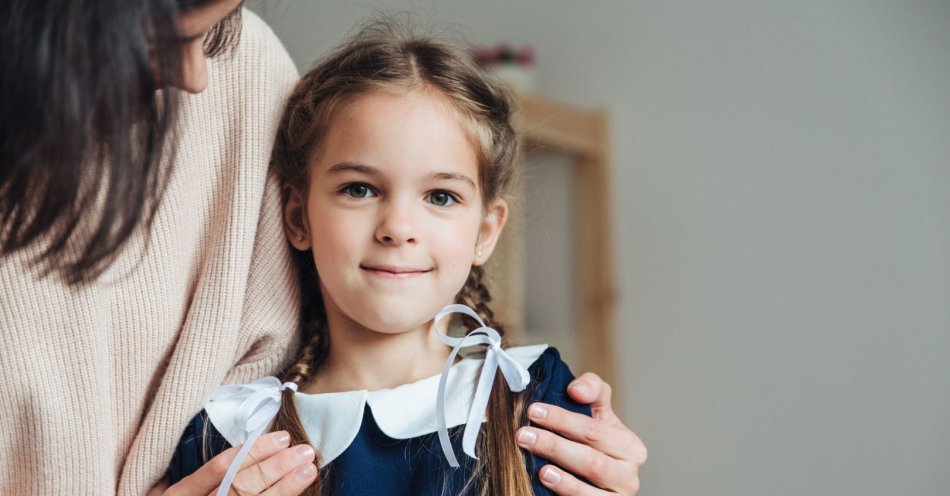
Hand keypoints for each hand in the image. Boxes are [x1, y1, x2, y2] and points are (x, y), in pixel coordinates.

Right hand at [147, 431, 316, 495]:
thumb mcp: (161, 493)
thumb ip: (190, 478)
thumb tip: (231, 453)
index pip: (218, 470)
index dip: (252, 453)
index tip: (281, 438)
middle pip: (240, 489)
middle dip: (275, 468)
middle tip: (304, 450)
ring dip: (283, 489)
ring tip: (308, 470)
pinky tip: (297, 495)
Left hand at [516, 373, 646, 494]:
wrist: (595, 481)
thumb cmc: (593, 442)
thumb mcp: (598, 413)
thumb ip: (592, 390)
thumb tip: (576, 390)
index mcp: (631, 447)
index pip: (595, 431)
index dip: (564, 419)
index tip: (534, 410)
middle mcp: (629, 476)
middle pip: (591, 461)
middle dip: (555, 446)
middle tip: (523, 435)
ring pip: (588, 489)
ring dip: (561, 479)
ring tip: (538, 468)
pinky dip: (566, 495)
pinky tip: (548, 485)